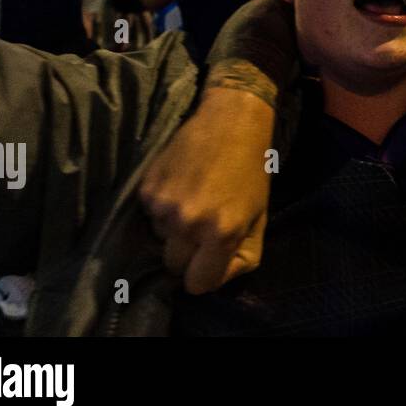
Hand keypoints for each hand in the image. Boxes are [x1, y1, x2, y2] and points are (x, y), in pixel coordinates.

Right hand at [139, 85, 274, 293]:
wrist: (230, 121)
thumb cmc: (251, 171)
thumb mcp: (259, 218)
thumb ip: (242, 257)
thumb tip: (212, 280)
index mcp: (222, 232)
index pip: (198, 284)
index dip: (203, 274)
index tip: (207, 260)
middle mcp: (189, 223)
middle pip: (173, 265)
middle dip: (187, 253)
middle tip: (202, 225)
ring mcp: (163, 206)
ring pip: (160, 238)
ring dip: (174, 226)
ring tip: (194, 197)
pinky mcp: (146, 189)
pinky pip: (149, 215)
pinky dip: (162, 206)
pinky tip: (180, 184)